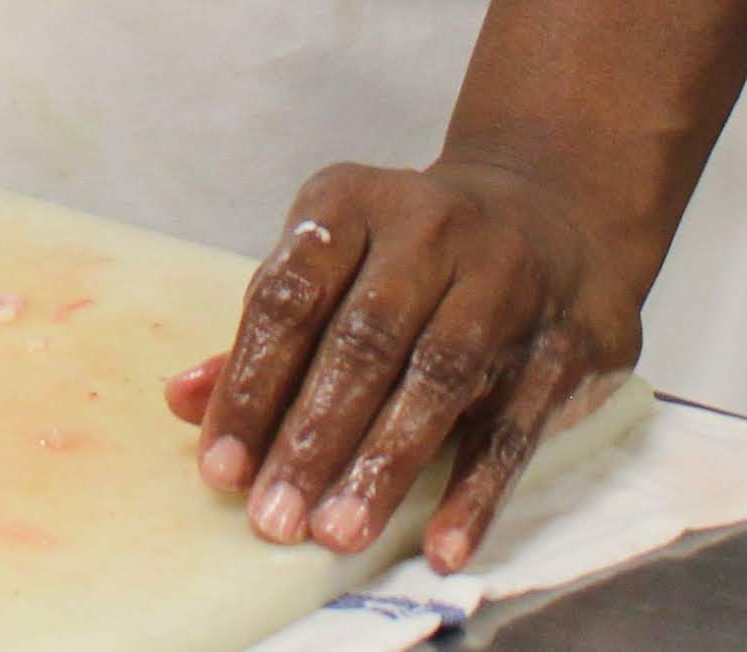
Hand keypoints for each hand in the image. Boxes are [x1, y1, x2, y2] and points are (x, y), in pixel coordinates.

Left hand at [164, 154, 640, 571]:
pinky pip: (517, 423)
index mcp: (352, 202)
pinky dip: (477, 489)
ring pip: (439, 380)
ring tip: (338, 533)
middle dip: (313, 436)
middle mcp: (431, 230)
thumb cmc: (415, 255)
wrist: (556, 213)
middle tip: (275, 516)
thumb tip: (182, 402)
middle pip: (363, 340)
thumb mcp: (337, 263)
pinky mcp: (564, 340)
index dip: (251, 385)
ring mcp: (506, 281)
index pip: (289, 295)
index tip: (220, 468)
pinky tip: (444, 544)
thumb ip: (267, 333)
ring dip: (385, 464)